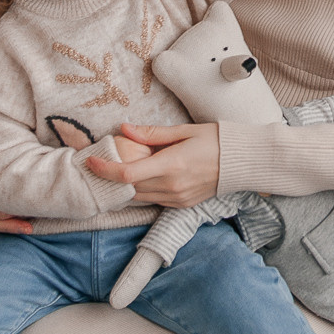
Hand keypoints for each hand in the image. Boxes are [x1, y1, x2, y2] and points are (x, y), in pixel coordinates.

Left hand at [86, 121, 220, 206]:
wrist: (243, 161)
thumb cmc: (215, 140)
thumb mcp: (184, 130)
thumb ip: (152, 133)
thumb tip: (124, 128)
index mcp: (171, 165)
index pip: (128, 174)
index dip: (105, 169)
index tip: (90, 160)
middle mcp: (172, 186)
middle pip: (129, 189)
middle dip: (111, 178)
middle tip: (101, 162)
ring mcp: (177, 198)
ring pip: (139, 198)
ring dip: (126, 186)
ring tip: (120, 169)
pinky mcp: (182, 204)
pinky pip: (154, 200)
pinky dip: (142, 191)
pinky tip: (143, 177)